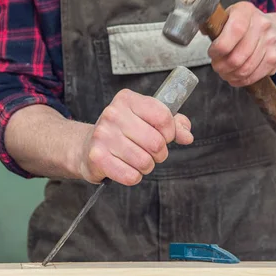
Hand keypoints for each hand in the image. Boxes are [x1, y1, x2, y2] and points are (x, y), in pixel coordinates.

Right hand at [79, 89, 193, 185]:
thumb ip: (173, 124)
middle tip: (151, 152)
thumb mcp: (148, 119)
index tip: (165, 136)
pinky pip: (131, 176)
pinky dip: (134, 176)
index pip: (163, 117)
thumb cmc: (124, 131)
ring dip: (147, 166)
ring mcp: (103, 135)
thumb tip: (187, 136)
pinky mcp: (97, 157)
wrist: (88, 146)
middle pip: (156, 142)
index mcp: (127, 99)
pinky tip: (126, 167)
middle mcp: (113, 114)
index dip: (170, 132)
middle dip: (160, 153)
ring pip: (145, 162)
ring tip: (138, 159)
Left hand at [208, 1, 275, 86]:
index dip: (220, 47)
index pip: (235, 30)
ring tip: (225, 72)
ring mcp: (271, 42)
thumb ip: (215, 24)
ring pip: (245, 69)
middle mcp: (262, 25)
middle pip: (237, 56)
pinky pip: (254, 76)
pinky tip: (235, 76)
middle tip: (217, 66)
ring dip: (230, 75)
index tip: (213, 53)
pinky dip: (241, 80)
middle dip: (221, 66)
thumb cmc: (247, 26)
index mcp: (246, 11)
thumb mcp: (230, 17)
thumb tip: (200, 29)